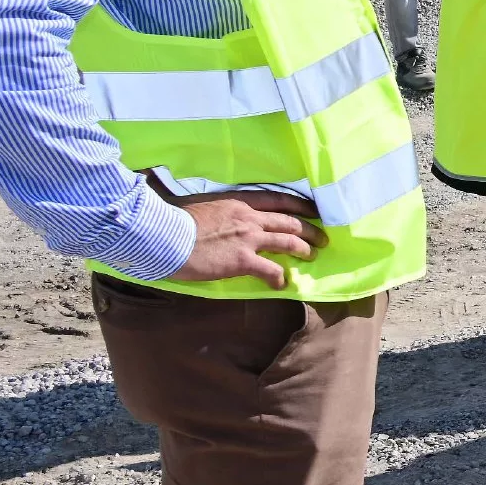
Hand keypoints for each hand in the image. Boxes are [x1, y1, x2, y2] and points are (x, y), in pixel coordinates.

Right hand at [169, 194, 324, 288]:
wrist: (163, 234)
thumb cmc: (173, 218)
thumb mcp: (201, 205)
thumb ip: (218, 209)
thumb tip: (217, 213)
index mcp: (239, 202)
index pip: (279, 200)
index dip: (300, 206)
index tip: (314, 211)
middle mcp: (249, 218)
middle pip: (290, 222)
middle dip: (309, 230)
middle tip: (322, 238)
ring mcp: (248, 239)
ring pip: (288, 242)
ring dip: (303, 249)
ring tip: (312, 256)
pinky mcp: (243, 260)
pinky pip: (271, 270)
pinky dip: (280, 277)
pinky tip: (282, 284)